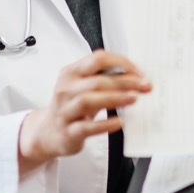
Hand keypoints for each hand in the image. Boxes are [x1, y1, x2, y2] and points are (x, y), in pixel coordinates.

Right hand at [18, 49, 151, 175]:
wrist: (48, 132)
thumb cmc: (71, 107)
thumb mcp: (83, 87)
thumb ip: (104, 79)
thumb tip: (136, 75)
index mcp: (71, 73)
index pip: (97, 59)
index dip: (121, 63)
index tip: (139, 72)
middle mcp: (66, 89)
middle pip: (97, 80)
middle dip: (125, 81)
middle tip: (145, 85)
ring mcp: (65, 111)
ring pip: (89, 100)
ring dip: (114, 98)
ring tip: (134, 98)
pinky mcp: (68, 132)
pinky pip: (86, 127)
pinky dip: (104, 124)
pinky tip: (118, 122)